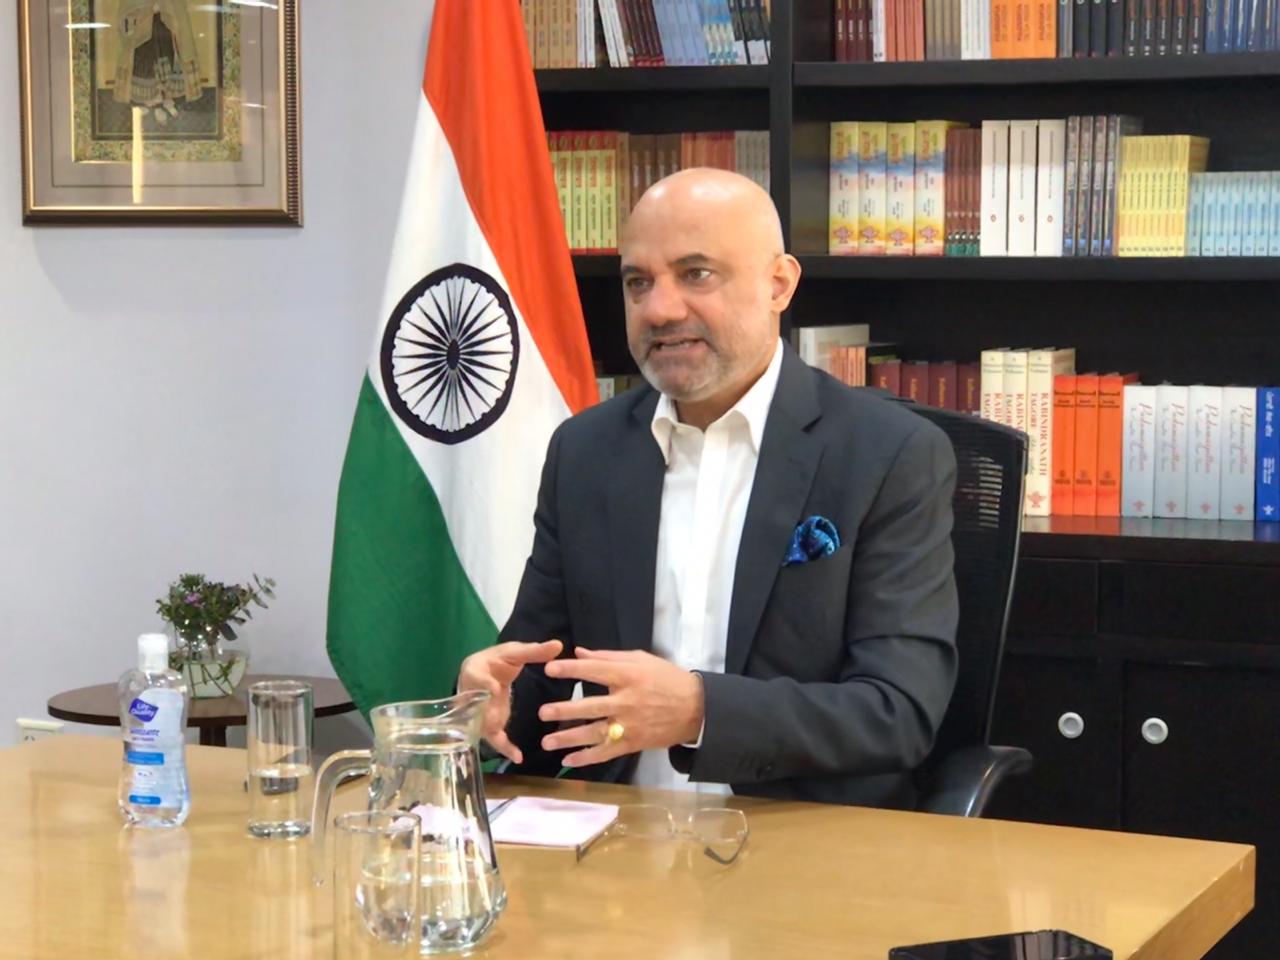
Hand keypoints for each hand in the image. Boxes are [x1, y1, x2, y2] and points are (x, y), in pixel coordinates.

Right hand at [457, 639, 562, 763]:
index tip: (493, 689)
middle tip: (494, 722)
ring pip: (484, 725)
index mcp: (475, 670)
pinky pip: (494, 738)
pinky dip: (505, 748)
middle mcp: (471, 693)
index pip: (477, 677)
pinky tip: (519, 757)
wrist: (484, 671)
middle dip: (485, 715)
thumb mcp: (515, 652)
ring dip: (494, 735)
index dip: (484, 684)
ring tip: (509, 748)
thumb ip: (535, 651)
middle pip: (476, 707)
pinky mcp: (488, 724)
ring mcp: (478, 712)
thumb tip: (558, 644)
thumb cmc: (499, 660)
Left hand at [536, 647, 704, 767]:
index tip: (549, 669)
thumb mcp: (641, 660)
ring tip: (547, 741)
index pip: (595, 671)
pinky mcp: (633, 743)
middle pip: (591, 706)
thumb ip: (608, 657)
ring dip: (569, 738)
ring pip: (595, 733)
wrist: (695, 708)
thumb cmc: (666, 679)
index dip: (571, 670)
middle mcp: (627, 701)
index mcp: (629, 676)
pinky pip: (606, 752)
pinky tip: (567, 760)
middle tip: (543, 712)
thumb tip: (579, 652)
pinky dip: (586, 758)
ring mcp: (630, 725)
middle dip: (565, 710)